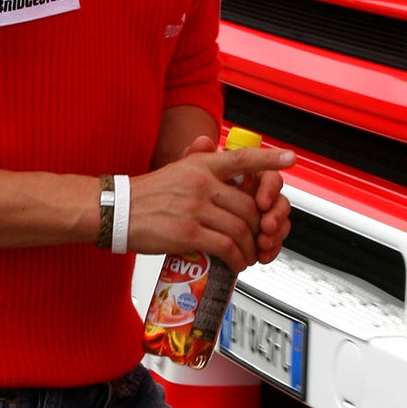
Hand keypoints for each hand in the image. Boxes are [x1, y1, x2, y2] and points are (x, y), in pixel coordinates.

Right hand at [128, 140, 294, 272]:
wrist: (116, 211)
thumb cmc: (146, 194)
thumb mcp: (174, 168)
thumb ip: (197, 160)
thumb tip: (211, 145)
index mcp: (201, 164)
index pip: (242, 158)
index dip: (269, 160)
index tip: (290, 159)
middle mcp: (201, 182)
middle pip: (248, 206)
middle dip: (260, 227)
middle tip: (259, 239)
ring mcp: (195, 207)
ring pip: (241, 229)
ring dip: (250, 247)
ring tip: (248, 255)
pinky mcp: (188, 232)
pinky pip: (226, 246)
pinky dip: (237, 258)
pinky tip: (236, 262)